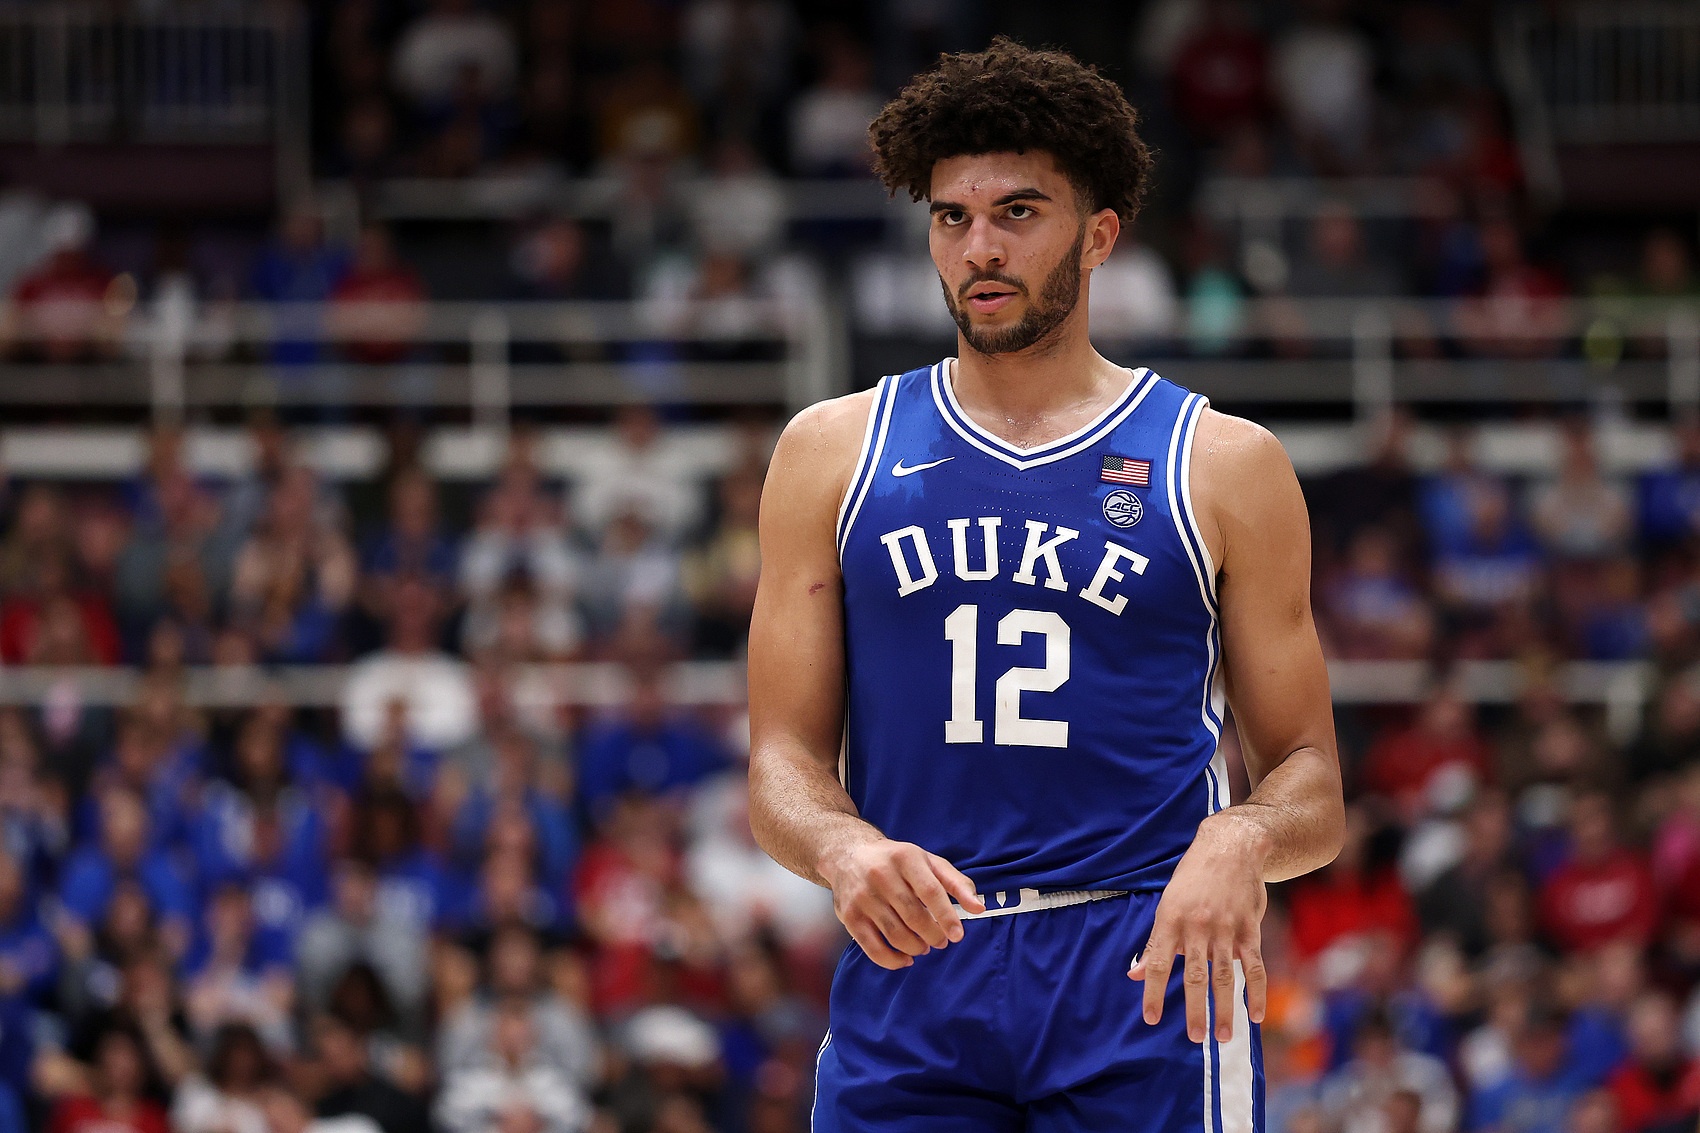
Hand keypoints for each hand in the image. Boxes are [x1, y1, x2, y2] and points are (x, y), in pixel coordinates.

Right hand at [821, 838, 984, 969]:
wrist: (848, 854)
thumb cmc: (897, 861)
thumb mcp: (928, 861)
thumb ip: (956, 883)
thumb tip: (979, 907)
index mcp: (905, 858)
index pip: (930, 891)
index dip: (946, 916)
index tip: (957, 935)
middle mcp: (881, 875)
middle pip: (914, 916)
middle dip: (933, 935)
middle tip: (941, 941)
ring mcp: (863, 896)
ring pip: (896, 934)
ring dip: (916, 948)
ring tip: (924, 946)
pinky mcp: (850, 916)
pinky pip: (873, 948)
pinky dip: (893, 960)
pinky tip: (905, 958)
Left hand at [1127, 813, 1268, 1043]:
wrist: (1230, 847)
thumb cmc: (1192, 879)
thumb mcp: (1166, 904)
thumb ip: (1154, 943)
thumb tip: (1133, 974)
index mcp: (1170, 920)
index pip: (1156, 962)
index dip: (1152, 991)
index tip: (1150, 1018)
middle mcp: (1197, 926)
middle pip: (1193, 975)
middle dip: (1194, 1009)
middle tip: (1195, 1038)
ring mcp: (1226, 928)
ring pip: (1224, 975)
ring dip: (1225, 1008)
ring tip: (1223, 1036)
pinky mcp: (1250, 929)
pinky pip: (1254, 966)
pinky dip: (1256, 992)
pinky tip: (1255, 1015)